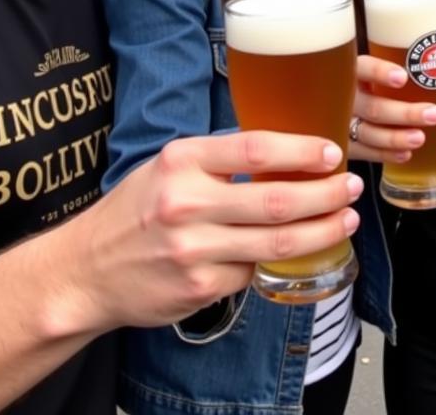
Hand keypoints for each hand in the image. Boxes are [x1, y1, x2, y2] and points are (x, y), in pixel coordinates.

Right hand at [66, 131, 362, 332]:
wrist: (84, 271)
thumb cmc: (137, 209)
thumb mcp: (170, 165)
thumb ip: (220, 158)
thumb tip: (287, 150)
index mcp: (182, 161)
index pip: (255, 149)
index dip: (302, 149)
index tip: (332, 151)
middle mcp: (186, 203)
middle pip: (277, 200)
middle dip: (326, 194)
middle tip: (351, 187)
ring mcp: (193, 250)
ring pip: (277, 242)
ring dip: (321, 231)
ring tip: (345, 219)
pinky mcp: (198, 288)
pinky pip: (253, 272)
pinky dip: (277, 261)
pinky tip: (296, 251)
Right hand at [351, 54, 435, 163]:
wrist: (333, 103)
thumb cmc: (370, 78)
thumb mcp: (380, 64)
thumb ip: (408, 61)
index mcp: (352, 71)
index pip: (362, 67)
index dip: (380, 72)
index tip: (403, 77)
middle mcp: (345, 96)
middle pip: (372, 106)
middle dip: (404, 113)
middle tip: (434, 114)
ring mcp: (341, 121)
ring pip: (368, 132)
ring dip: (395, 137)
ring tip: (420, 138)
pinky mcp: (344, 143)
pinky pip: (362, 151)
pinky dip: (384, 154)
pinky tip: (405, 154)